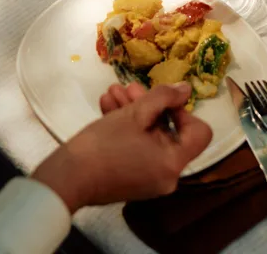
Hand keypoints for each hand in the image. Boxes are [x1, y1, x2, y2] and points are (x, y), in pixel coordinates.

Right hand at [32, 82, 211, 211]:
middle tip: (130, 87)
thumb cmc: (105, 144)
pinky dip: (126, 128)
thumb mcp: (136, 113)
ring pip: (150, 137)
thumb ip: (164, 97)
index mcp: (174, 162)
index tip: (163, 100)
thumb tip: (185, 89)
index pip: (200, 132)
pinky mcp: (131, 179)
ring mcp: (149, 180)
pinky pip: (138, 149)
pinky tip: (107, 106)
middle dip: (150, 105)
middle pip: (170, 132)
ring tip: (113, 92)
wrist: (66, 178)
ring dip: (134, 111)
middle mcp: (167, 176)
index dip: (184, 111)